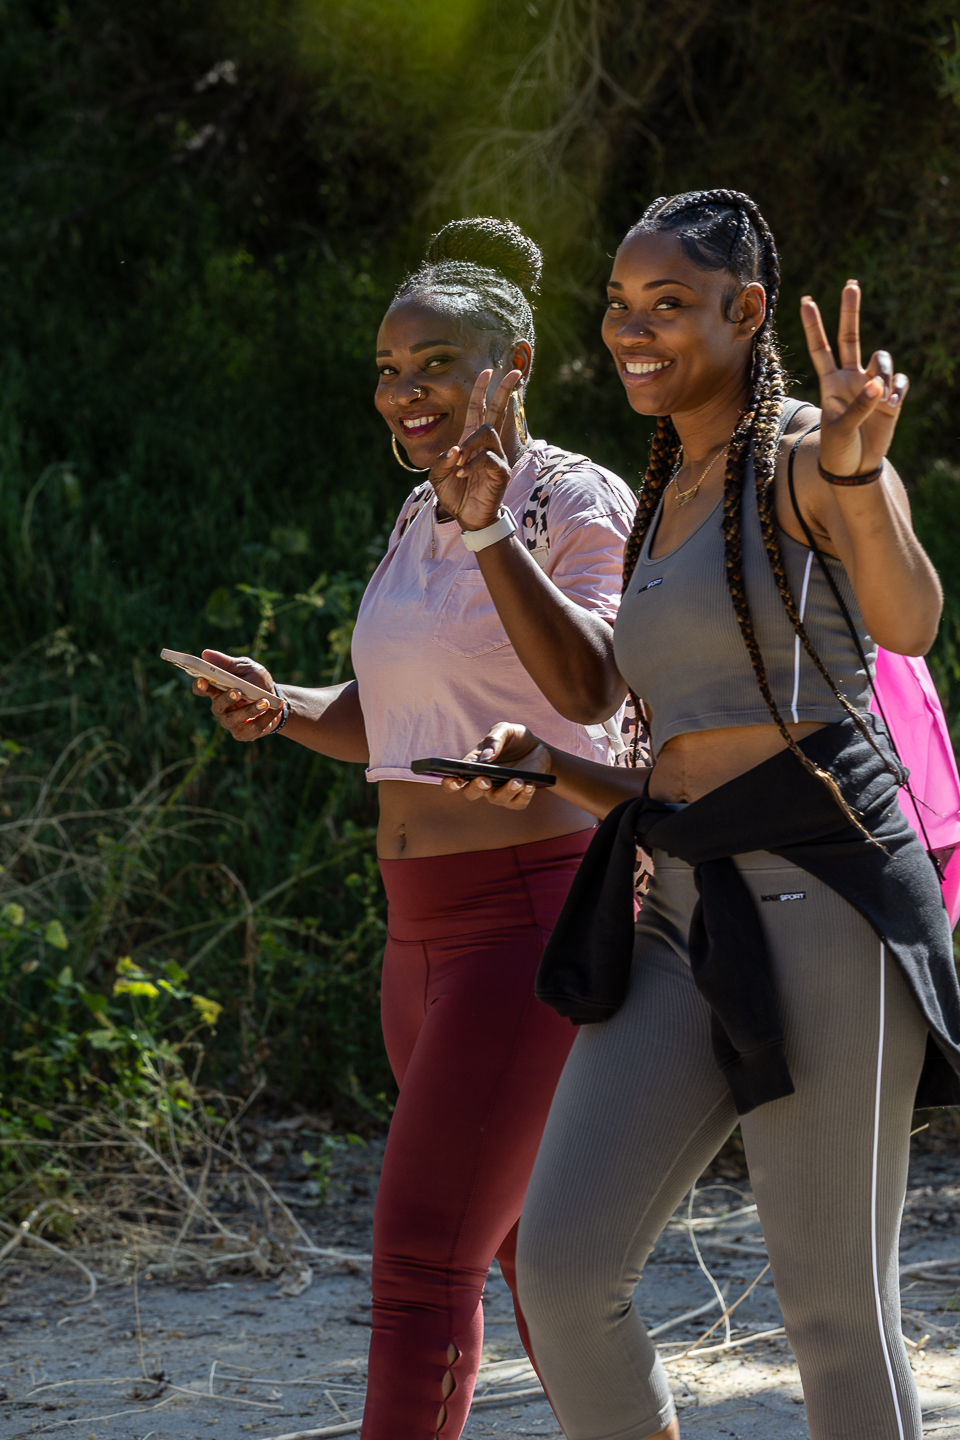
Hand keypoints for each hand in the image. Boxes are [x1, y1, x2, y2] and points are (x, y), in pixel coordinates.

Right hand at [192, 649, 282, 741]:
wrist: (276, 700)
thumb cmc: (257, 682)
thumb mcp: (246, 668)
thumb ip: (228, 663)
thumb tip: (206, 653)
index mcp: (217, 690)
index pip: (201, 689)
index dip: (200, 686)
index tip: (203, 680)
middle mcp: (221, 708)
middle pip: (217, 705)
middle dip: (227, 698)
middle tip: (238, 691)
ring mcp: (231, 722)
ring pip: (233, 719)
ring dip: (249, 710)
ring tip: (264, 702)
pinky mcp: (244, 733)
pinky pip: (252, 728)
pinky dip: (265, 718)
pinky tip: (273, 708)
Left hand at [429, 368, 521, 529]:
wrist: (467, 517)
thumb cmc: (455, 493)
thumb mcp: (438, 475)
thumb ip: (442, 460)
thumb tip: (455, 450)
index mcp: (471, 440)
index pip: (478, 409)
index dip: (481, 390)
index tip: (487, 371)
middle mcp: (487, 445)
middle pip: (497, 411)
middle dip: (504, 390)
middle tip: (513, 371)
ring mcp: (496, 456)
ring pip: (487, 433)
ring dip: (469, 444)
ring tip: (459, 463)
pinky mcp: (501, 471)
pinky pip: (488, 458)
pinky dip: (472, 464)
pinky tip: (463, 473)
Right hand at [440, 722, 549, 809]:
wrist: (538, 748)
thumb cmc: (515, 739)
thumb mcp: (505, 730)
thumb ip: (494, 739)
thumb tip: (485, 757)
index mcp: (473, 765)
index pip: (454, 779)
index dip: (450, 783)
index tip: (454, 780)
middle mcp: (483, 781)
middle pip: (470, 793)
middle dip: (476, 788)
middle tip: (485, 780)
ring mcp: (500, 791)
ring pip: (496, 799)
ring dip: (506, 791)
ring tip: (518, 780)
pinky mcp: (517, 797)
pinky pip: (518, 803)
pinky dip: (524, 795)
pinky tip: (529, 784)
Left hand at [800, 280, 907, 476]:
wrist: (856, 468)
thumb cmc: (838, 450)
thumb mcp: (841, 430)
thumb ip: (859, 406)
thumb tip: (879, 383)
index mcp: (830, 383)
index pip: (821, 349)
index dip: (814, 326)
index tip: (806, 301)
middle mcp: (850, 378)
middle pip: (850, 337)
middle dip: (850, 311)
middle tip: (851, 285)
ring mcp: (870, 386)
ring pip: (882, 359)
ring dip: (885, 373)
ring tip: (883, 400)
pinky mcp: (890, 397)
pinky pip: (900, 381)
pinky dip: (897, 390)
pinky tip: (891, 405)